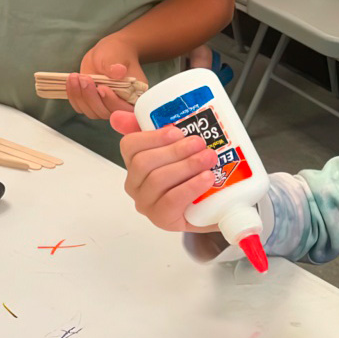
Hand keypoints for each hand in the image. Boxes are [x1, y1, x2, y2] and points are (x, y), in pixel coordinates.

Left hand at [69, 34, 146, 118]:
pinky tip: (71, 81)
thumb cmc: (117, 53)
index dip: (112, 102)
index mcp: (134, 95)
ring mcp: (106, 105)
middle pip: (106, 112)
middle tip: (85, 78)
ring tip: (76, 77)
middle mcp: (121, 104)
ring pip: (92, 112)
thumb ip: (116, 66)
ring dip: (80, 96)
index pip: (125, 108)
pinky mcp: (93, 102)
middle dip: (92, 97)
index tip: (101, 88)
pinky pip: (81, 107)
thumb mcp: (117, 56)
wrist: (109, 52)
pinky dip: (74, 96)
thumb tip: (119, 71)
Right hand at [110, 111, 220, 232]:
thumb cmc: (197, 174)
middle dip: (175, 150)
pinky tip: (207, 178)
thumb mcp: (181, 148)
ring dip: (186, 166)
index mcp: (136, 163)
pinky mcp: (163, 220)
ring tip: (209, 158)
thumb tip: (119, 117)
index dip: (153, 137)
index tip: (177, 131)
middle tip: (200, 143)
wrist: (219, 204)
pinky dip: (191, 186)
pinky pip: (171, 201)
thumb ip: (157, 128)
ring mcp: (148, 204)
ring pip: (157, 180)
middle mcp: (136, 185)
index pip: (130, 146)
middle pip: (144, 163)